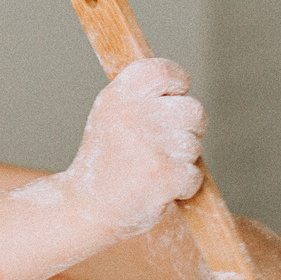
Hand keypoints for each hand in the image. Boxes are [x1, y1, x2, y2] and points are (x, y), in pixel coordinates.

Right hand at [59, 58, 205, 237]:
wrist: (86, 208)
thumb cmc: (106, 161)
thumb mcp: (110, 116)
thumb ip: (142, 96)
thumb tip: (181, 86)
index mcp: (117, 96)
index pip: (163, 71)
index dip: (178, 84)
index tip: (174, 97)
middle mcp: (130, 116)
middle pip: (193, 109)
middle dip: (188, 129)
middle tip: (164, 145)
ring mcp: (147, 146)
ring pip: (194, 145)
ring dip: (182, 161)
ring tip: (153, 169)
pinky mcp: (162, 176)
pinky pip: (194, 175)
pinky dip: (183, 186)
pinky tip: (158, 188)